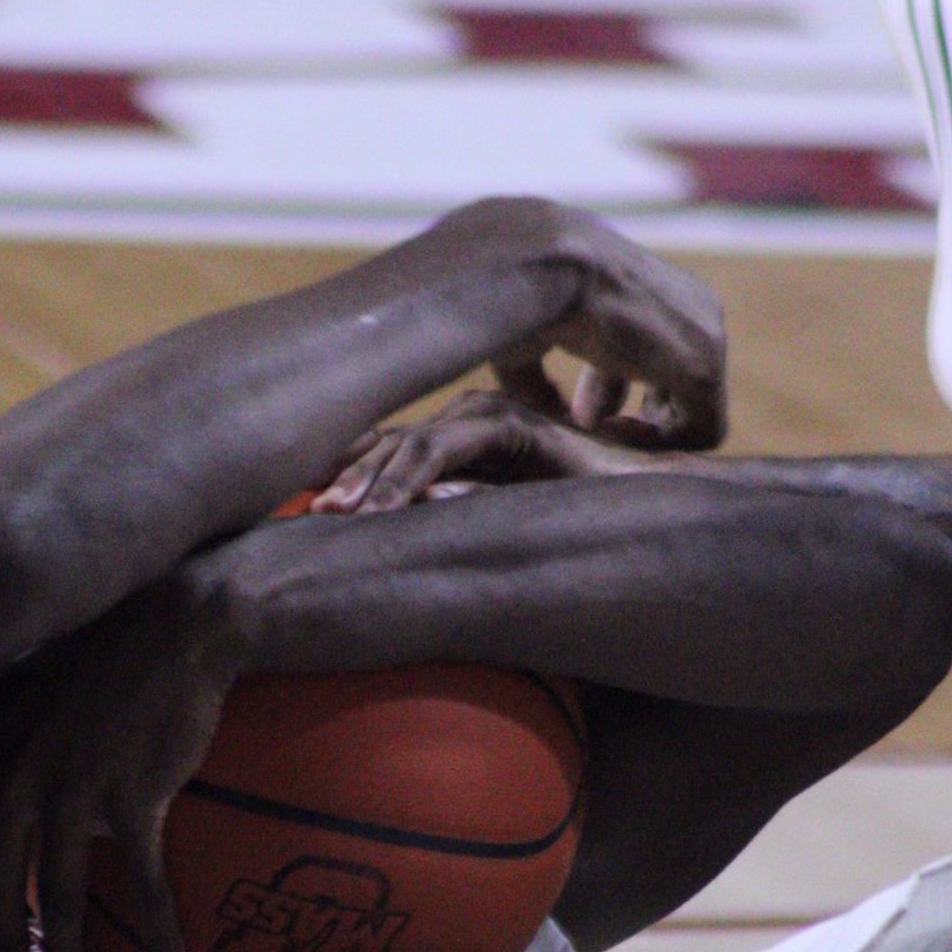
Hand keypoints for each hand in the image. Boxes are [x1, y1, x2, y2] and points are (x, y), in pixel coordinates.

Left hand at [0, 572, 236, 951]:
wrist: (179, 618)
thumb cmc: (112, 653)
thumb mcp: (35, 688)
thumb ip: (9, 743)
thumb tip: (7, 797)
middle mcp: (21, 769)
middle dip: (3, 938)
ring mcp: (75, 784)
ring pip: (56, 891)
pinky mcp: (133, 794)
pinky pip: (140, 881)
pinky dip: (155, 928)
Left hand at [314, 390, 662, 512]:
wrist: (655, 511)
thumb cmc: (580, 524)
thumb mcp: (495, 527)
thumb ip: (453, 518)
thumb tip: (396, 530)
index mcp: (462, 444)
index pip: (388, 452)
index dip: (345, 473)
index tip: (296, 505)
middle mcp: (472, 424)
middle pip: (390, 444)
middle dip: (344, 475)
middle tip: (301, 512)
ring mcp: (495, 421)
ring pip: (414, 444)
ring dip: (372, 479)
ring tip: (334, 515)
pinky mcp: (521, 427)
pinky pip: (455, 448)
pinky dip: (416, 475)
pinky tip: (391, 510)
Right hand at [435, 199, 726, 450]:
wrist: (547, 268)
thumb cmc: (531, 292)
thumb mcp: (537, 334)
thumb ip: (544, 377)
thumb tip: (546, 410)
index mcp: (655, 290)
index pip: (649, 349)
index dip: (608, 389)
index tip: (575, 411)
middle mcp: (691, 309)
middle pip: (671, 379)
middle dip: (627, 408)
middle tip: (586, 424)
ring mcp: (706, 338)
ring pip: (694, 406)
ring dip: (643, 430)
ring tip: (600, 435)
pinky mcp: (706, 370)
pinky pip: (704, 429)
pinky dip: (662, 446)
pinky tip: (615, 440)